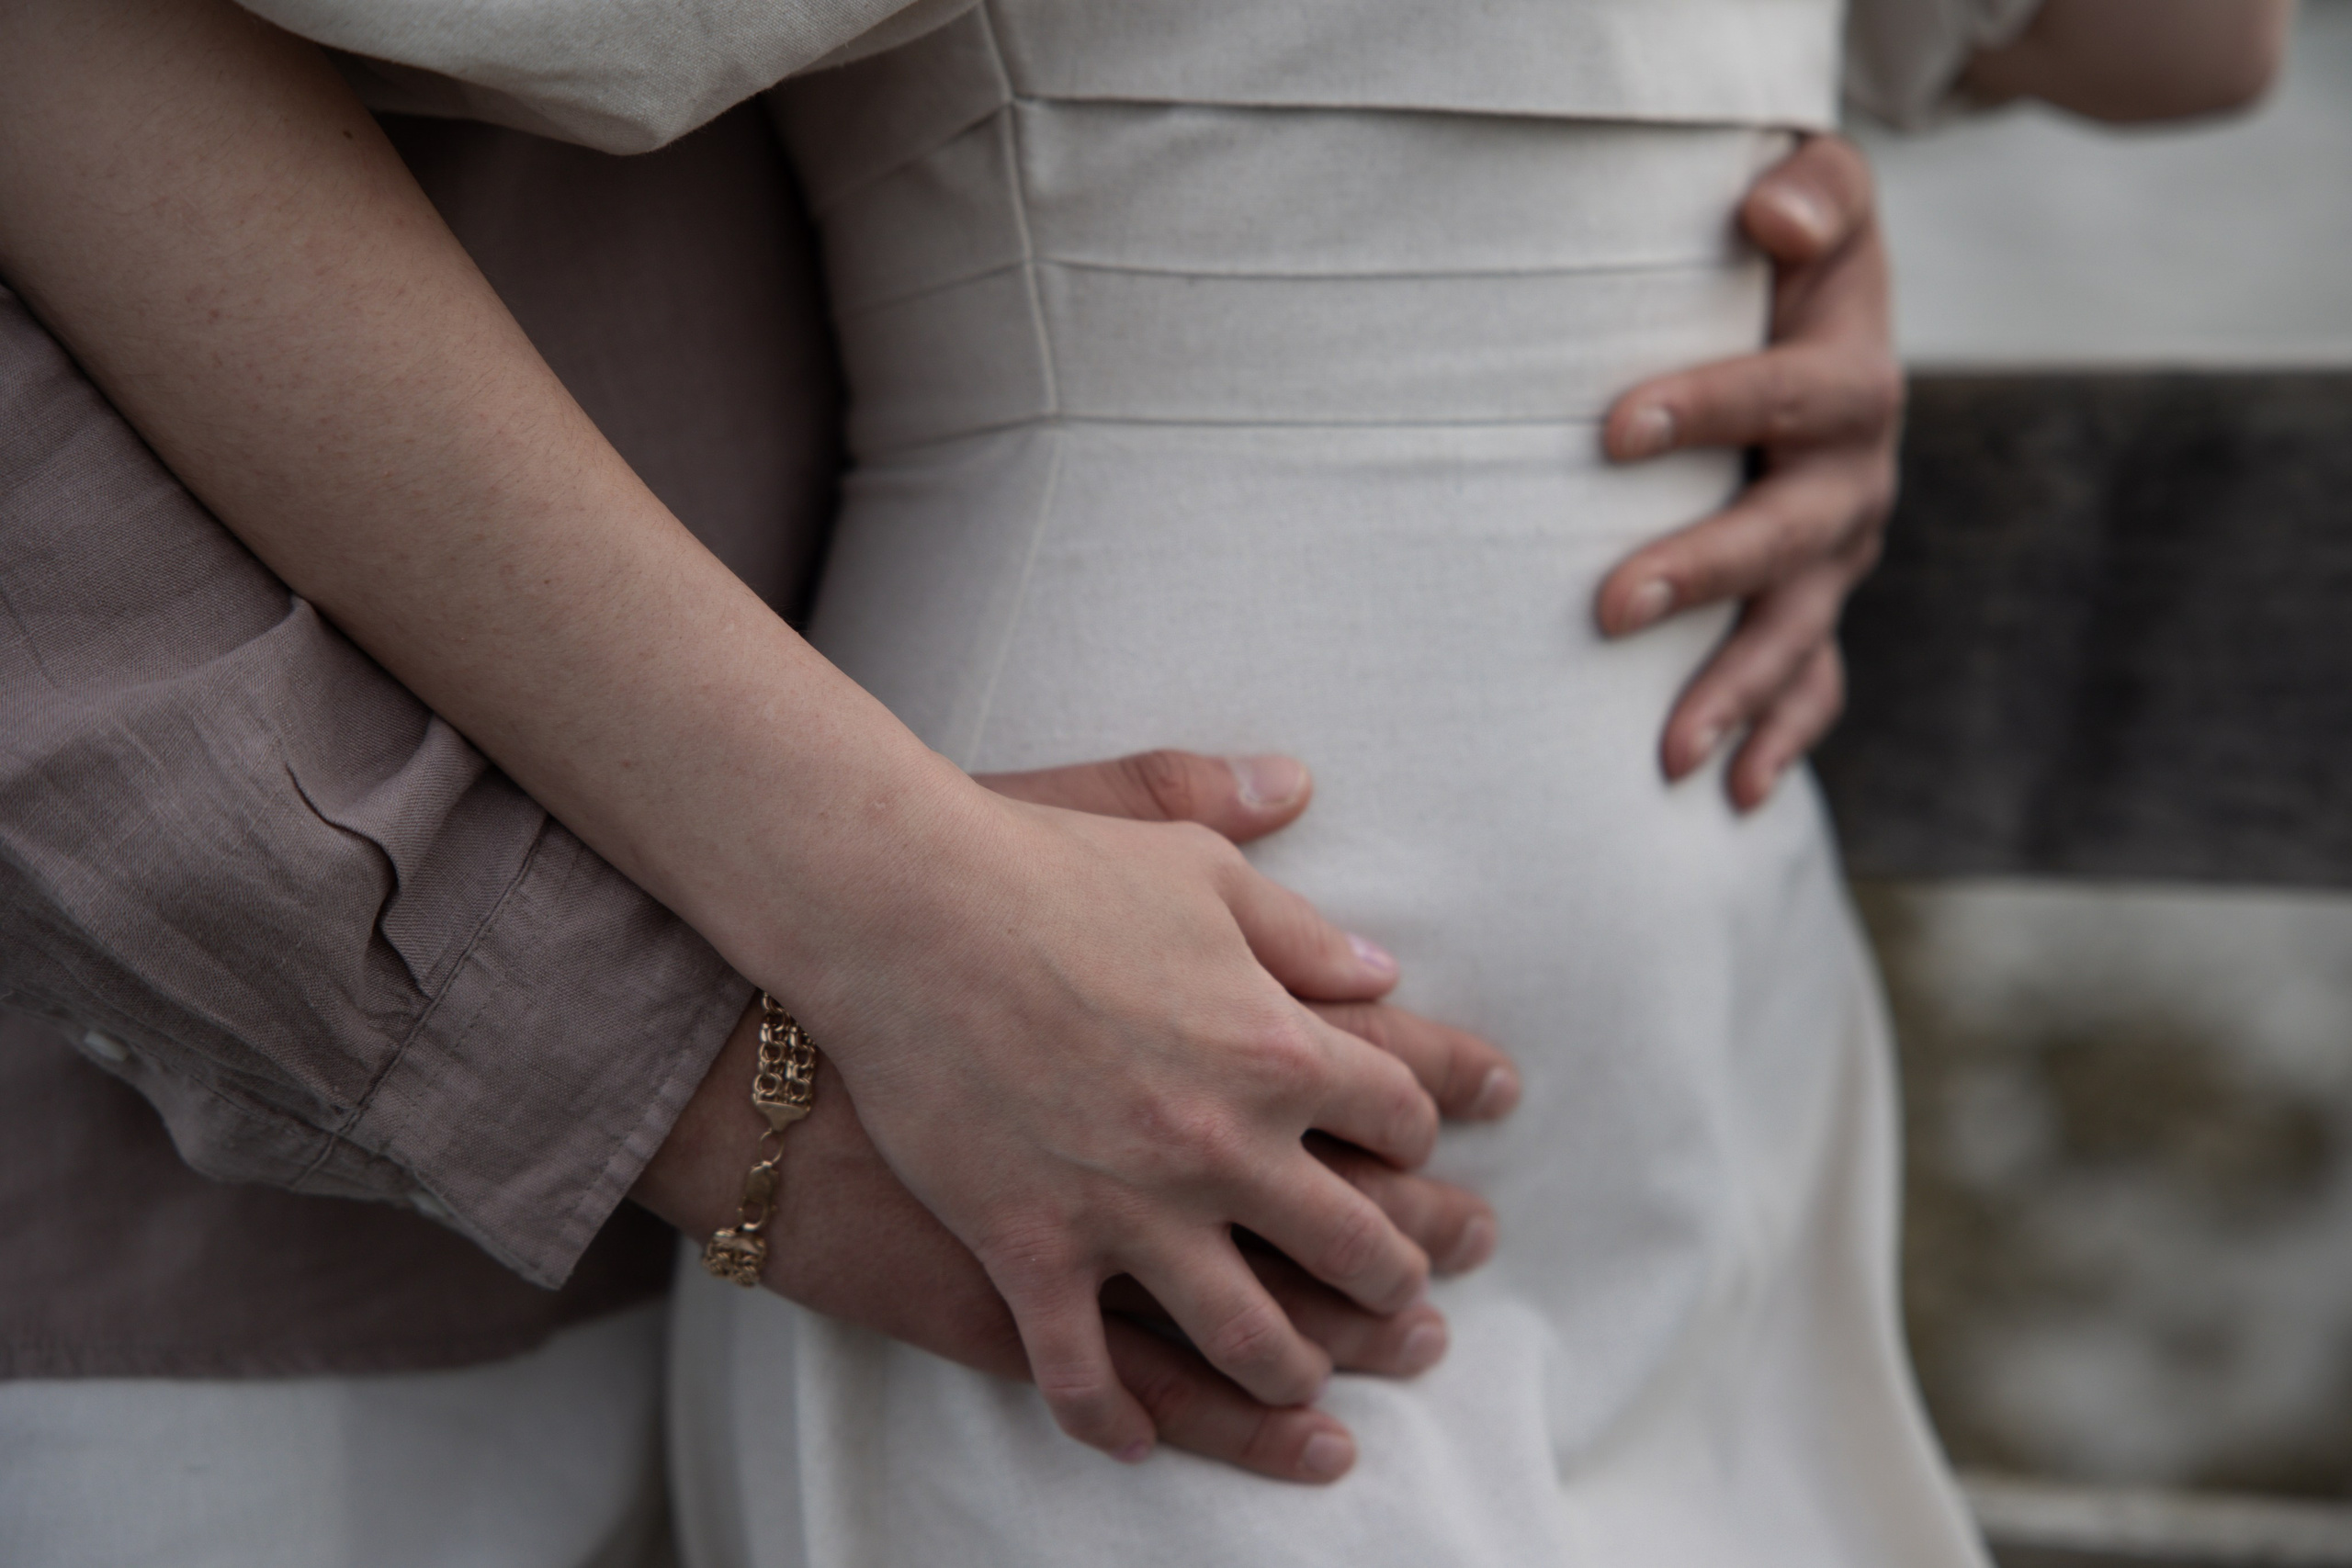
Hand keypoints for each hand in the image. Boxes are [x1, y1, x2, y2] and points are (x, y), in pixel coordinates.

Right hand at [635, 750, 1517, 1483]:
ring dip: (1295, 1372)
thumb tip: (1381, 961)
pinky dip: (1114, 1419)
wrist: (893, 912)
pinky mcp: (1032, 1254)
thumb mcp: (1192, 864)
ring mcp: (1130, 1213)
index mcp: (1274, 1046)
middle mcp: (1223, 1145)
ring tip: (1312, 1388)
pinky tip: (1134, 1439)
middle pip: (1355, 1243)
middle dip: (1401, 1280)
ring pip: (1248, 1336)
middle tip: (1420, 1306)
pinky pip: (1085, 1372)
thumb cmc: (1041, 866)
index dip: (1428, 1136)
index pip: (1398, 1113)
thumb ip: (1296, 922)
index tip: (1432, 1154)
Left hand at [1594, 133, 1901, 811]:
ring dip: (1735, 692)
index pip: (1791, 393)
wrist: (1830, 319)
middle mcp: (1853, 481)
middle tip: (1609, 606)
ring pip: (1797, 633)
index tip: (1611, 430)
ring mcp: (1838, 557)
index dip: (1710, 405)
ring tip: (1666, 755)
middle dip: (1704, 573)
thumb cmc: (1790, 258)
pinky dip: (1780, 740)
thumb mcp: (1824, 199)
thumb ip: (1817, 191)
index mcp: (1851, 383)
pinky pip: (1813, 686)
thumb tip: (1775, 214)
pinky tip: (1732, 798)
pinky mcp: (1816, 605)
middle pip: (1790, 534)